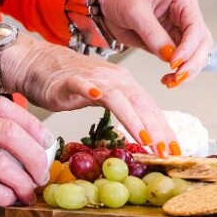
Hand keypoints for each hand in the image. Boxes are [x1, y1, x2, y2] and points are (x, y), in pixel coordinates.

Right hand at [0, 36, 180, 153]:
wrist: (38, 63)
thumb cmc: (70, 82)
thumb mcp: (103, 97)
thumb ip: (123, 109)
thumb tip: (145, 133)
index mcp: (125, 85)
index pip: (151, 109)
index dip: (165, 130)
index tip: (178, 152)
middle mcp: (115, 79)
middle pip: (142, 105)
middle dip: (158, 130)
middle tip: (170, 153)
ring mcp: (94, 78)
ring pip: (119, 98)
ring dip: (134, 119)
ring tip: (146, 140)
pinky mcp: (70, 79)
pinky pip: (83, 85)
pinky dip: (91, 90)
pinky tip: (97, 96)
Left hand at [96, 0, 212, 79]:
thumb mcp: (134, 11)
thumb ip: (152, 33)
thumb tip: (168, 55)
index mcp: (182, 0)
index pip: (195, 27)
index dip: (188, 47)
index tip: (174, 62)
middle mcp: (185, 16)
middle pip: (202, 43)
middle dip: (193, 63)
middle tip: (177, 77)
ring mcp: (179, 31)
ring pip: (196, 55)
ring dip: (187, 71)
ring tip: (171, 81)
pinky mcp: (171, 44)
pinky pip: (182, 62)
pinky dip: (178, 73)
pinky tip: (167, 79)